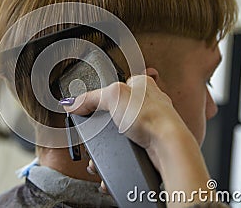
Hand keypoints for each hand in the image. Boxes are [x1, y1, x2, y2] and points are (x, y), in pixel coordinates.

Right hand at [64, 75, 211, 206]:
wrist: (168, 147)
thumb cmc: (152, 117)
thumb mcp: (113, 96)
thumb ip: (90, 98)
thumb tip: (72, 103)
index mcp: (141, 84)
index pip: (113, 87)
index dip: (98, 99)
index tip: (87, 110)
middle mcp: (148, 102)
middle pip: (115, 113)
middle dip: (101, 127)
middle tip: (93, 134)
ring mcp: (150, 123)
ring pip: (121, 133)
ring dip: (108, 144)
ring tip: (100, 150)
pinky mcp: (150, 142)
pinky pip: (129, 147)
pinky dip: (119, 154)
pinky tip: (114, 157)